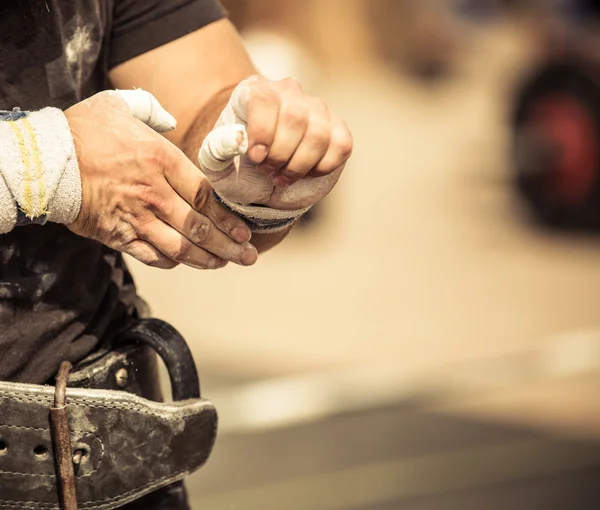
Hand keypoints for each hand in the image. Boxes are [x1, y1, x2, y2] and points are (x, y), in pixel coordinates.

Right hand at [65, 90, 257, 268]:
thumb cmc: (85, 130)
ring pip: (180, 247)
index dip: (228, 219)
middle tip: (247, 257)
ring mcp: (136, 217)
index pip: (205, 197)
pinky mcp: (117, 235)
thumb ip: (153, 112)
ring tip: (223, 264)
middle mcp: (154, 193)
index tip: (245, 231)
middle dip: (228, 246)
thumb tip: (171, 121)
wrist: (44, 158)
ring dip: (205, 259)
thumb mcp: (120, 106)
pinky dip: (171, 262)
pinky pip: (151, 255)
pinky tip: (184, 262)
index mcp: (161, 160)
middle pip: (199, 227)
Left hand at [198, 75, 352, 209]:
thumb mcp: (217, 165)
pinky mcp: (338, 129)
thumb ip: (217, 151)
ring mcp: (317, 109)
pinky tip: (306, 173)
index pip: (264, 99)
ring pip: (318, 134)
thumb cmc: (238, 168)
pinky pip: (340, 145)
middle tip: (268, 171)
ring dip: (299, 165)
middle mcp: (288, 92)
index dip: (262, 131)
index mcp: (255, 91)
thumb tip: (237, 139)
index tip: (256, 158)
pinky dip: (322, 167)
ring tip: (283, 176)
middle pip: (295, 117)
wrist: (262, 181)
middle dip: (281, 154)